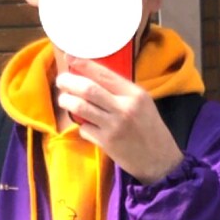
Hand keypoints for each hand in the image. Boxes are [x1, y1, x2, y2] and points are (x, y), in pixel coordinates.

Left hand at [54, 58, 183, 184]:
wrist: (159, 160)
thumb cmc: (150, 129)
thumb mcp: (142, 103)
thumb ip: (121, 91)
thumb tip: (92, 76)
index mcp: (134, 94)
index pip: (104, 74)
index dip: (84, 65)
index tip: (70, 58)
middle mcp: (124, 107)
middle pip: (88, 89)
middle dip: (69, 82)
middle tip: (61, 80)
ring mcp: (114, 126)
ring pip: (81, 107)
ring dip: (67, 102)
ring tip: (64, 100)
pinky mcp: (107, 143)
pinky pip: (85, 129)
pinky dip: (81, 126)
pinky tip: (86, 126)